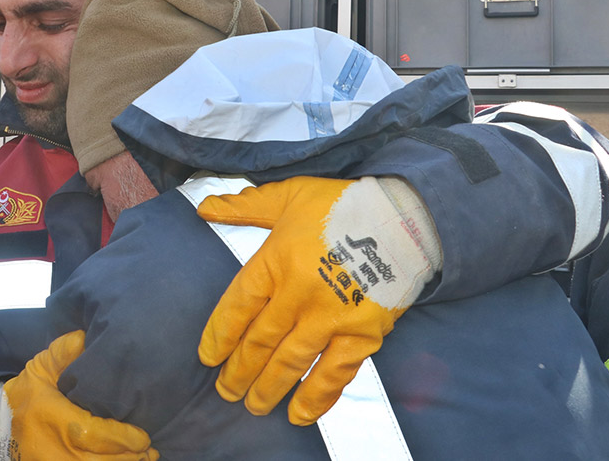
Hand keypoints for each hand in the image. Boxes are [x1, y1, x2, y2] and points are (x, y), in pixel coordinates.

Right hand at [4, 330, 159, 460]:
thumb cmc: (25, 397)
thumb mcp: (40, 369)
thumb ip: (63, 353)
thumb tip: (86, 336)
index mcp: (58, 421)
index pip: (95, 434)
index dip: (123, 438)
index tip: (143, 436)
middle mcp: (59, 450)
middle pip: (102, 460)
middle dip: (130, 456)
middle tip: (150, 449)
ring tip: (144, 458)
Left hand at [196, 176, 440, 424]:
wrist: (404, 217)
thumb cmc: (341, 204)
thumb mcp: (289, 195)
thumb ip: (245, 206)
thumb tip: (204, 208)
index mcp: (276, 261)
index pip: (238, 307)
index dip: (220, 335)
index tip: (208, 357)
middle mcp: (299, 294)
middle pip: (260, 341)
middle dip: (239, 371)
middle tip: (225, 391)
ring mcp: (331, 317)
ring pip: (291, 362)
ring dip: (269, 388)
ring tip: (254, 406)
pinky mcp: (363, 333)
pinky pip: (335, 372)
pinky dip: (317, 397)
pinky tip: (300, 414)